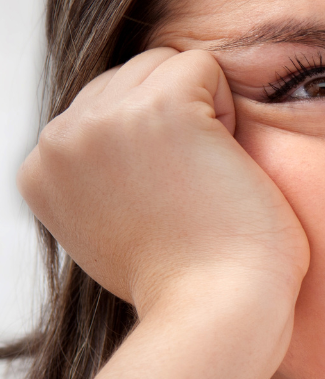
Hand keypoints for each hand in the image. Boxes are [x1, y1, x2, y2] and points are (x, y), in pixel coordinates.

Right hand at [17, 48, 309, 320]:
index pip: (102, 109)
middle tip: (189, 199)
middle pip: (132, 78)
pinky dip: (230, 112)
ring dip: (202, 116)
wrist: (216, 312)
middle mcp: (58, 140)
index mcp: (40, 169)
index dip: (152, 149)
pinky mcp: (159, 109)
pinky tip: (222, 169)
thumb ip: (97, 176)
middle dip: (175, 125)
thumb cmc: (186, 282)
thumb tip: (113, 137)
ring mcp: (103, 121)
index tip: (162, 209)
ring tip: (204, 185)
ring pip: (166, 65)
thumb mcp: (111, 229)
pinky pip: (206, 67)